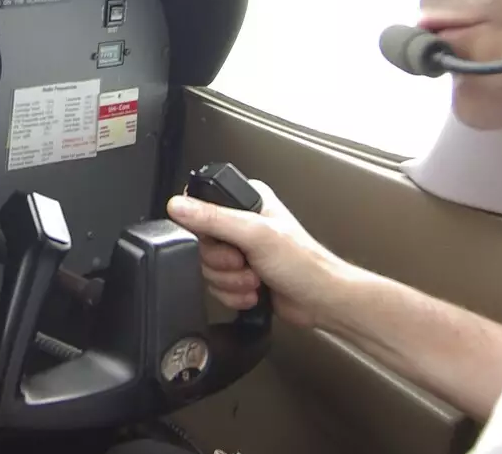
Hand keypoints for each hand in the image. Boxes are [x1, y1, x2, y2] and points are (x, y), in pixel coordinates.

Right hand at [165, 178, 352, 330]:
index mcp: (247, 200)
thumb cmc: (305, 264)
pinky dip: (233, 294)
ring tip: (254, 279)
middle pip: (201, 242)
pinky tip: (253, 292)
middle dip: (222, 262)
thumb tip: (178, 206)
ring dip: (230, 281)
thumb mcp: (256, 235)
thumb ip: (214, 218)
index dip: (203, 229)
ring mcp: (241, 251)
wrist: (322, 301)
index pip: (200, 206)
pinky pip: (216, 286)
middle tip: (244, 262)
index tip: (223, 240)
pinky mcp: (240, 275)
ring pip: (208, 268)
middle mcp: (242, 223)